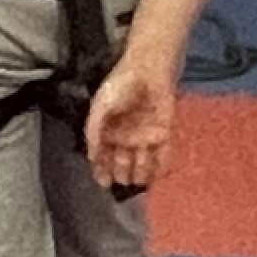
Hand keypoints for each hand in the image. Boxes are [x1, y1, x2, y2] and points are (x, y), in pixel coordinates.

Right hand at [84, 48, 178, 192]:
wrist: (149, 72)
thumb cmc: (120, 85)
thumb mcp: (100, 106)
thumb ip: (94, 131)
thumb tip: (91, 155)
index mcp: (109, 128)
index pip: (104, 153)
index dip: (101, 168)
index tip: (101, 182)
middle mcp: (127, 135)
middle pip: (122, 161)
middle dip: (120, 174)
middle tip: (119, 184)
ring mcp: (146, 136)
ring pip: (142, 162)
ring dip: (139, 174)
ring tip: (134, 183)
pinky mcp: (165, 135)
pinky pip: (163, 157)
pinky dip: (159, 169)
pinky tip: (154, 179)